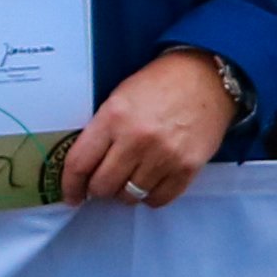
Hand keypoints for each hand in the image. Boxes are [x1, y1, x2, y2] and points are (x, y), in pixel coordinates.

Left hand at [56, 48, 237, 208]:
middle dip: (98, 190)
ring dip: (125, 193)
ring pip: (130, 196)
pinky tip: (150, 183)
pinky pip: (158, 199)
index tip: (71, 195)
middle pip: (103, 186)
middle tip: (103, 183)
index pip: (79, 163)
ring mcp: (163, 156)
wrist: (207, 77)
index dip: (70, 185)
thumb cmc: (160, 84)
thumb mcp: (120, 97)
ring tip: (129, 180)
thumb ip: (102, 130)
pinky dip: (150, 197)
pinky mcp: (186, 168)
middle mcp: (136, 140)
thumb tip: (86, 167)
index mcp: (113, 117)